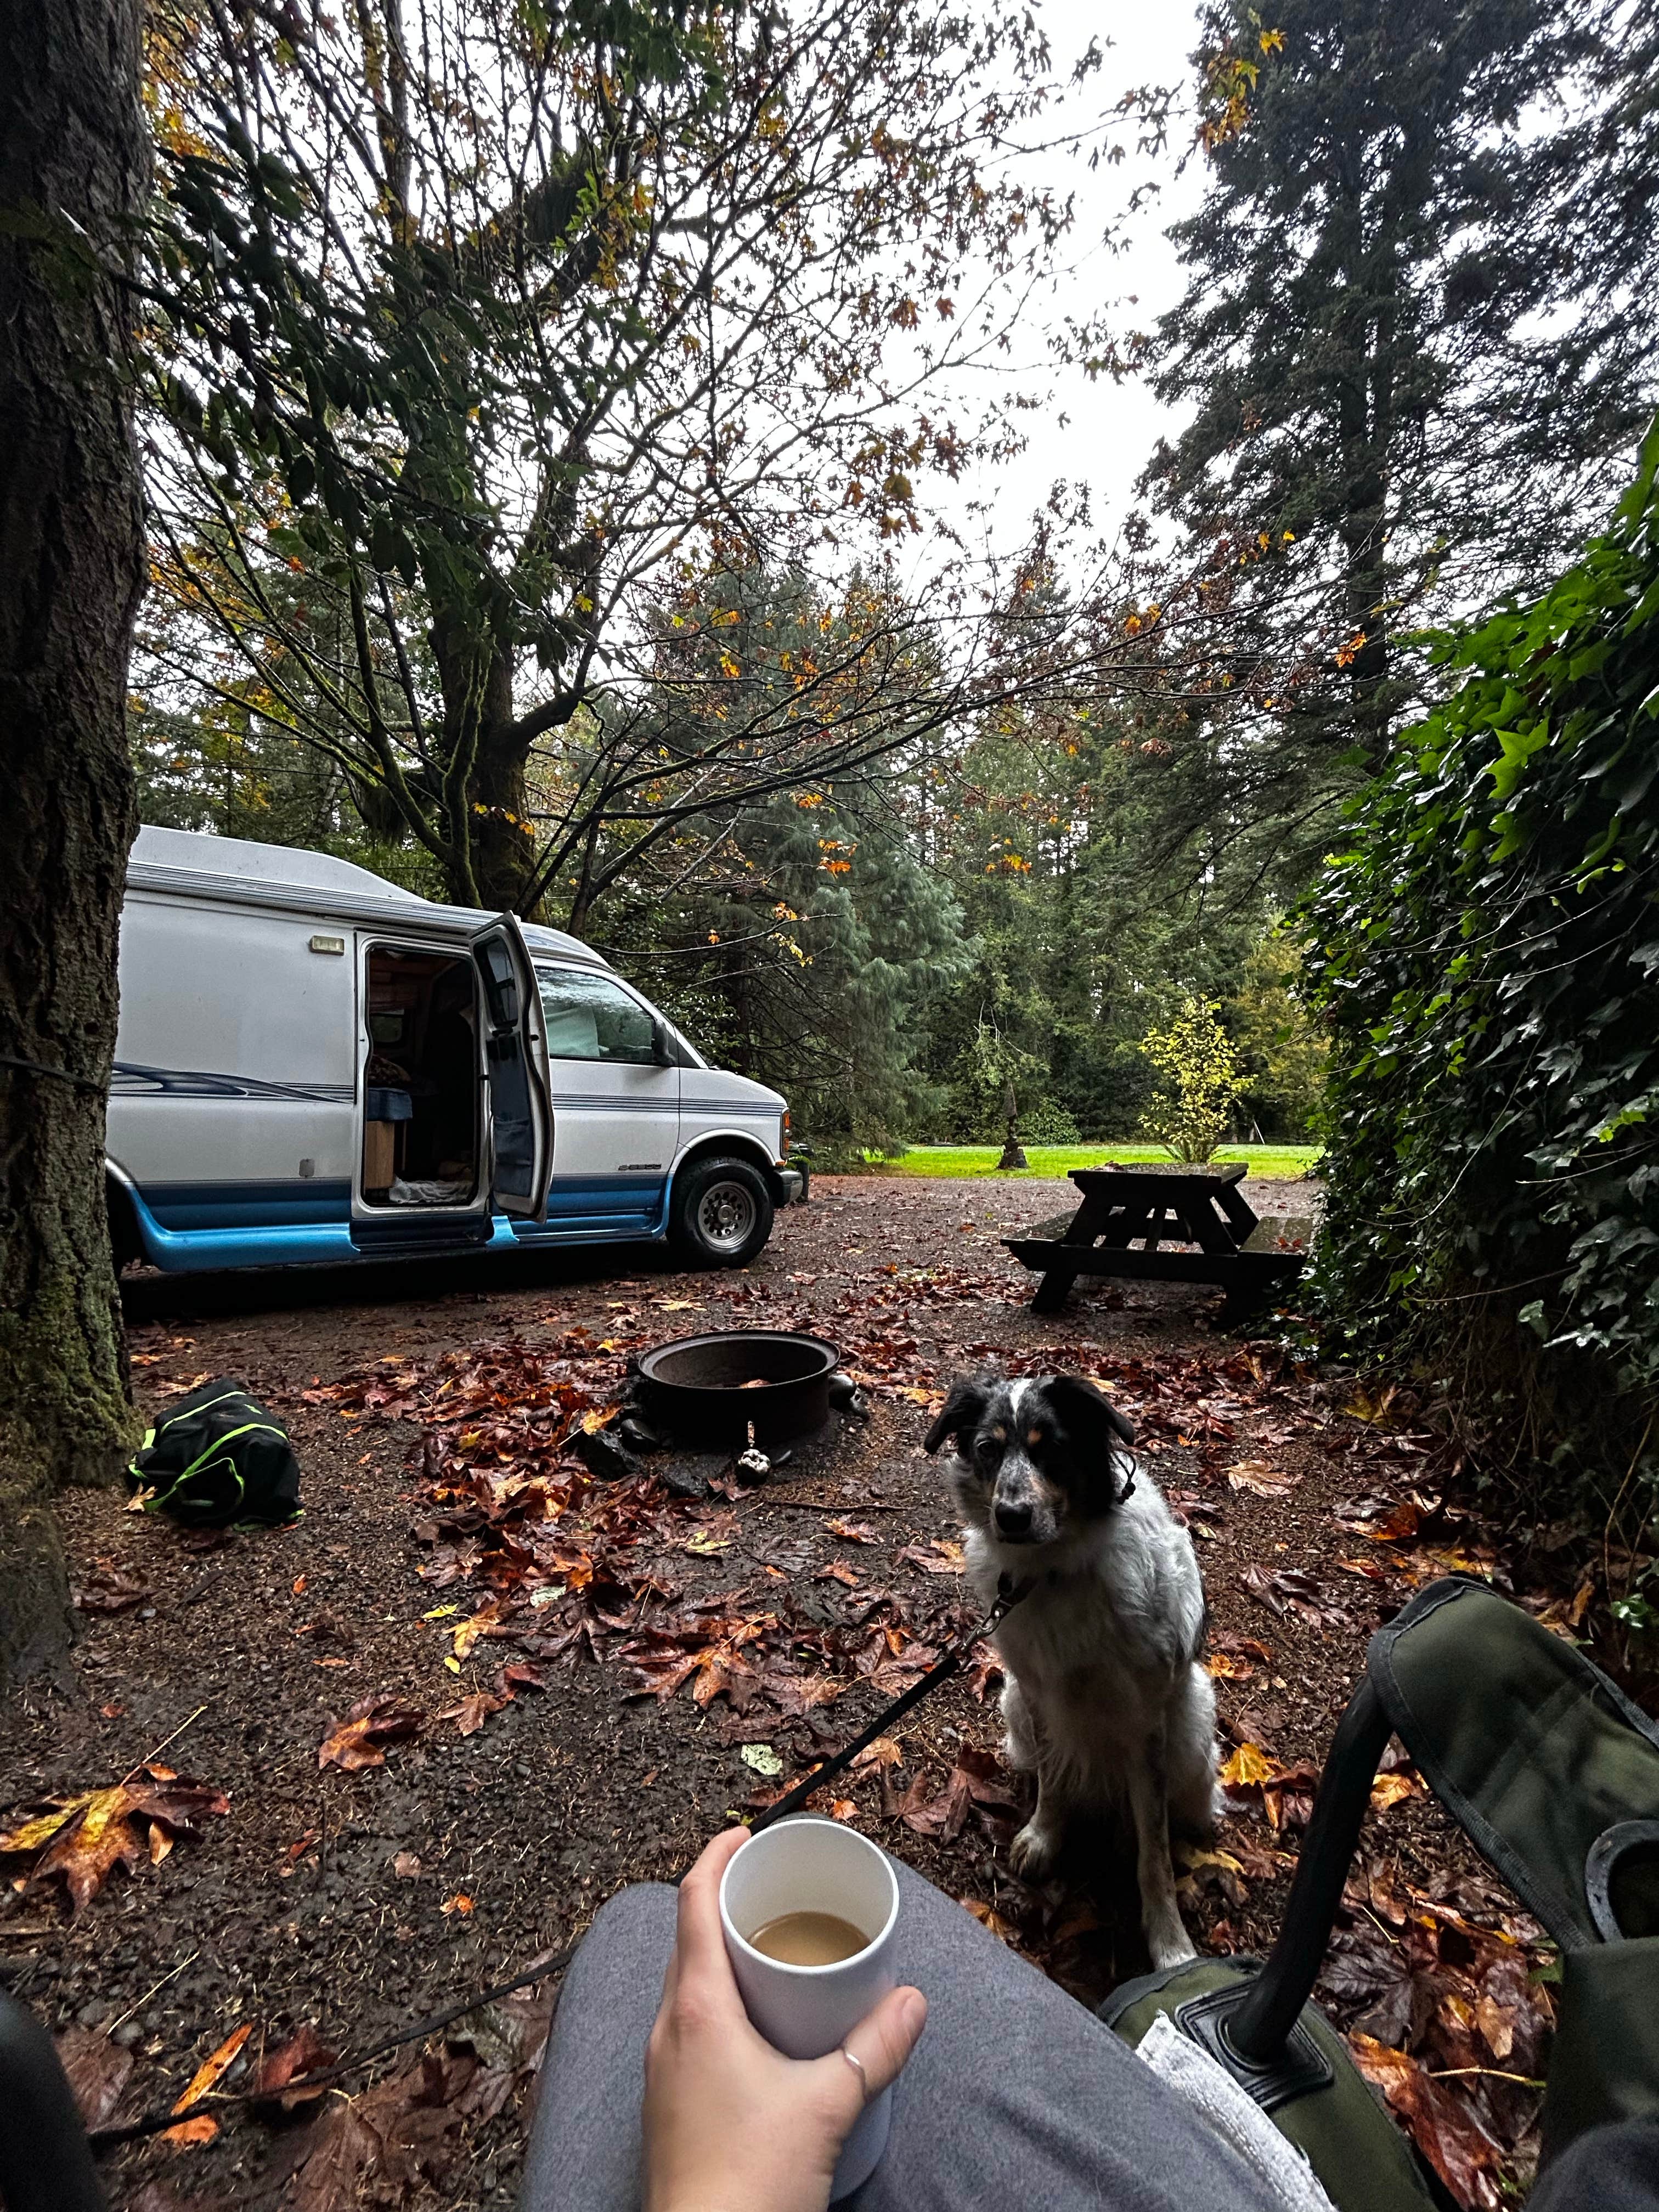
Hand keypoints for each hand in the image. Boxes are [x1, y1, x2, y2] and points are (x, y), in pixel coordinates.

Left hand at [642, 1827, 926, 2211]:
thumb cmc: (751, 2184)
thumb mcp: (828, 2105)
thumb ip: (874, 2048)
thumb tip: (913, 2002)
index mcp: (697, 2009)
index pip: (693, 1903)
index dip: (715, 1857)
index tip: (744, 1832)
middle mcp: (668, 2030)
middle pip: (686, 1939)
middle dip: (725, 1903)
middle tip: (771, 1889)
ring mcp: (663, 2070)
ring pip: (685, 1985)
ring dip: (720, 1955)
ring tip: (770, 1951)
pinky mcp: (669, 2103)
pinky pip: (687, 2026)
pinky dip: (717, 2001)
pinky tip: (756, 2025)